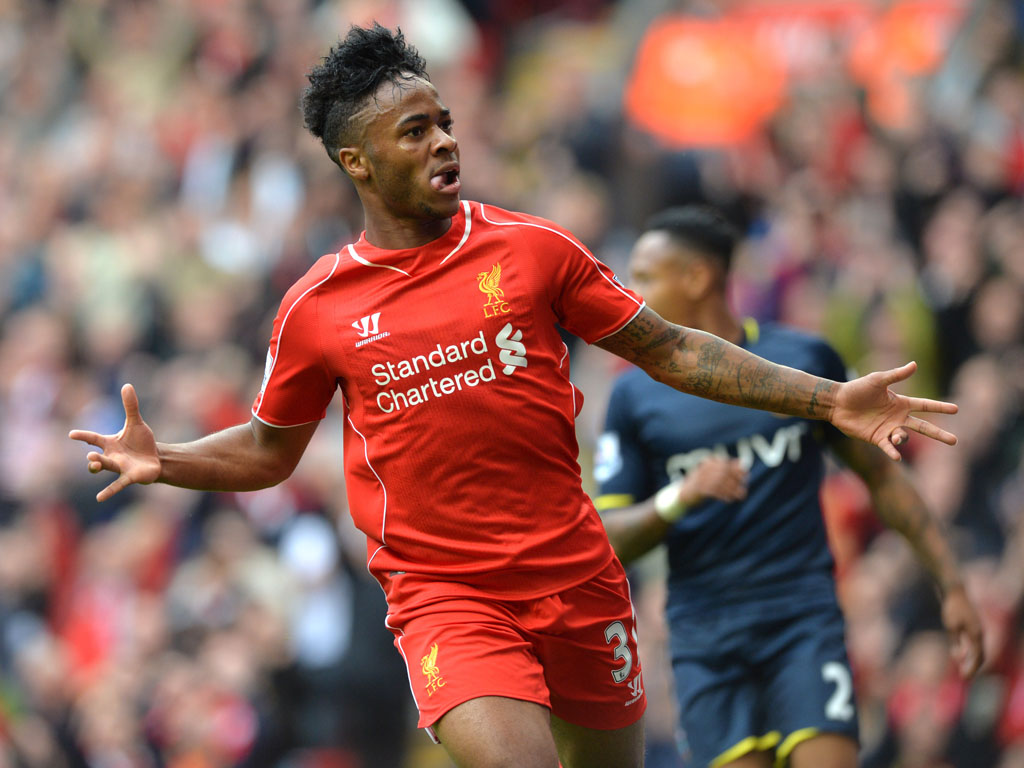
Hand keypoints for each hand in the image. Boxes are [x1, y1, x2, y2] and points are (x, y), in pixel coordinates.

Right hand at [68, 383, 160, 501]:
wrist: (155, 459)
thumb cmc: (142, 443)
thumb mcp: (137, 423)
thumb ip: (130, 406)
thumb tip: (127, 385)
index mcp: (110, 443)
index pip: (93, 438)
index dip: (83, 436)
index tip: (71, 434)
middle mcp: (111, 456)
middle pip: (98, 456)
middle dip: (93, 456)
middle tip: (90, 455)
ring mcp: (119, 468)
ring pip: (106, 467)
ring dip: (100, 466)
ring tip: (93, 464)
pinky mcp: (129, 477)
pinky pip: (117, 485)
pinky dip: (109, 491)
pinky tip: (99, 498)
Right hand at [678, 456, 747, 506]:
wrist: (684, 494)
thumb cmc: (702, 483)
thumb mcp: (713, 474)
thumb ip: (726, 468)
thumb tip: (741, 463)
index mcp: (708, 463)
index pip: (725, 463)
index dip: (737, 469)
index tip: (747, 475)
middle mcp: (703, 469)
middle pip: (723, 472)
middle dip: (735, 481)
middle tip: (744, 489)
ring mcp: (699, 478)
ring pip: (720, 483)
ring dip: (731, 490)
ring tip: (740, 496)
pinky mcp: (697, 489)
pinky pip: (714, 491)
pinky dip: (723, 495)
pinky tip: (729, 500)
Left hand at [830, 362, 957, 460]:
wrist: (837, 402)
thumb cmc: (856, 389)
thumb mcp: (877, 380)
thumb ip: (896, 375)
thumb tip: (915, 364)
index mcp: (900, 403)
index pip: (925, 405)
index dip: (940, 407)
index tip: (956, 409)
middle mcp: (897, 417)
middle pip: (923, 427)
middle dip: (938, 434)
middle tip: (955, 441)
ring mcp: (888, 429)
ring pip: (904, 437)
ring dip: (902, 438)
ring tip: (896, 435)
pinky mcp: (876, 438)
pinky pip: (888, 447)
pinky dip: (893, 451)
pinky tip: (897, 455)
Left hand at [941, 585, 984, 677]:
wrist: (954, 590)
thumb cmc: (952, 607)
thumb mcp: (951, 626)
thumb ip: (956, 642)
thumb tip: (959, 657)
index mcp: (977, 634)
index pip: (978, 657)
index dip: (972, 669)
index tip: (964, 678)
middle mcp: (979, 633)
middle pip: (979, 655)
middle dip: (972, 667)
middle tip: (964, 676)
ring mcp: (976, 629)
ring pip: (976, 649)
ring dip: (970, 660)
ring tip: (961, 669)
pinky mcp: (970, 626)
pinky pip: (972, 643)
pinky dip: (967, 651)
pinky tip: (958, 654)